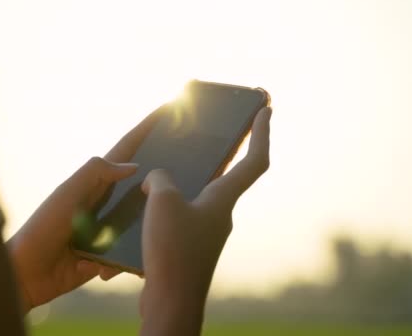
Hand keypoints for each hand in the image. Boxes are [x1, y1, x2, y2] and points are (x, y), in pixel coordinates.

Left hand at [8, 106, 164, 309]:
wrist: (27, 274)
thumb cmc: (43, 227)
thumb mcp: (68, 193)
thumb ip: (95, 173)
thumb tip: (133, 166)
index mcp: (95, 183)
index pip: (125, 152)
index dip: (144, 132)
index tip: (165, 111)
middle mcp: (105, 203)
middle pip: (140, 184)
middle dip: (162, 175)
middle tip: (190, 168)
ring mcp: (109, 229)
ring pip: (141, 221)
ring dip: (150, 224)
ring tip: (170, 224)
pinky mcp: (110, 255)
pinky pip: (131, 254)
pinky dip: (130, 258)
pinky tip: (130, 260)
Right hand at [140, 107, 271, 335]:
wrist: (170, 301)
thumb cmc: (173, 251)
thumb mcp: (163, 201)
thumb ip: (161, 178)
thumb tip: (157, 179)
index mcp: (222, 200)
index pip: (254, 160)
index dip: (261, 133)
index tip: (266, 110)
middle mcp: (220, 215)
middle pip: (225, 176)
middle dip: (220, 153)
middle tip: (213, 132)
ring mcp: (205, 233)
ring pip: (197, 197)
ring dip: (185, 182)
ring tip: (160, 170)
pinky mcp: (189, 248)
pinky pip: (181, 216)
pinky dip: (167, 206)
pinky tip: (145, 206)